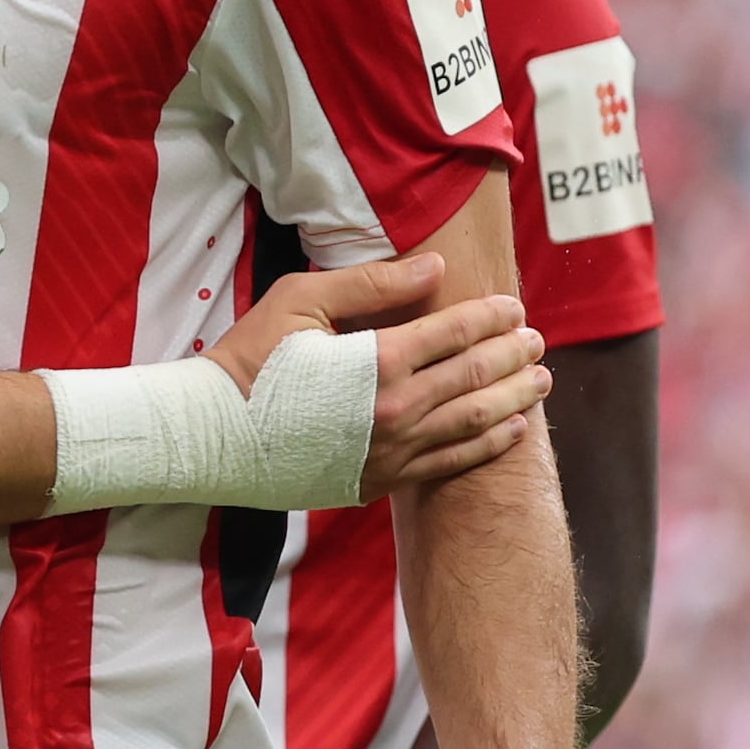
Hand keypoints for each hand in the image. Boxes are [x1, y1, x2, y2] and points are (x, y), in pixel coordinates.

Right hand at [214, 251, 546, 496]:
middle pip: (474, 376)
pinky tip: (510, 428)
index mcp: (377, 360)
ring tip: (539, 379)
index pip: (454, 331)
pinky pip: (449, 463)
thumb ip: (372, 283)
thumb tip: (437, 268)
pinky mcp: (378, 480)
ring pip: (473, 422)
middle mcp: (395, 409)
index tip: (513, 305)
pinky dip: (488, 445)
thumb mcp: (300, 301)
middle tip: (536, 340)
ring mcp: (390, 451)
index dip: (490, 315)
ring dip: (514, 397)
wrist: (210, 433)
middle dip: (512, 354)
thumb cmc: (249, 359)